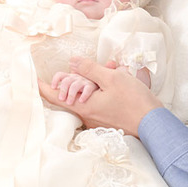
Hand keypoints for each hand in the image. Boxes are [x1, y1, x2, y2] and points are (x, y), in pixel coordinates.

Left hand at [38, 57, 162, 136]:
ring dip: (94, 83)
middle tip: (85, 68)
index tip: (32, 79)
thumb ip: (90, 69)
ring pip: (87, 97)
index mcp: (84, 106)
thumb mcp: (112, 78)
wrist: (155, 125)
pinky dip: (102, 91)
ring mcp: (97, 121)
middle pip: (72, 95)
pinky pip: (98, 103)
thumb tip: (73, 62)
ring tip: (112, 69)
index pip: (54, 96)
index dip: (42, 86)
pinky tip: (116, 80)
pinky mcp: (107, 121)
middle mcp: (87, 116)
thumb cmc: (134, 101)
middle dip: (77, 79)